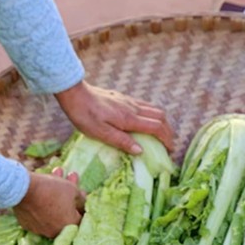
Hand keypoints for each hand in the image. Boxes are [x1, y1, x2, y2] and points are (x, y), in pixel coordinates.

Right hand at [13, 168, 85, 237]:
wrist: (22, 189)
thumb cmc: (53, 190)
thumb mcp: (73, 190)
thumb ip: (81, 199)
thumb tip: (83, 203)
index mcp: (69, 226)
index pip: (81, 216)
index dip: (82, 202)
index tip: (81, 191)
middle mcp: (55, 232)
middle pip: (66, 211)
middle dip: (69, 193)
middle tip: (70, 177)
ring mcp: (40, 229)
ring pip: (53, 209)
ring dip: (57, 193)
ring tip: (57, 173)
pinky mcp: (27, 224)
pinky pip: (39, 212)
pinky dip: (43, 201)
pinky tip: (44, 185)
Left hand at [55, 81, 174, 153]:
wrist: (74, 93)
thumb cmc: (84, 115)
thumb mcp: (100, 133)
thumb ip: (121, 141)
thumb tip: (141, 151)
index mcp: (129, 119)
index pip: (156, 127)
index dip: (166, 139)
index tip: (170, 150)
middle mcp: (133, 108)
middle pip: (160, 117)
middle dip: (168, 131)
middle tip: (167, 144)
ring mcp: (128, 101)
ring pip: (154, 109)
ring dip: (161, 122)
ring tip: (160, 135)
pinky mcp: (122, 98)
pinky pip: (145, 105)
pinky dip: (152, 115)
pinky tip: (145, 121)